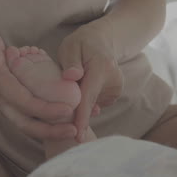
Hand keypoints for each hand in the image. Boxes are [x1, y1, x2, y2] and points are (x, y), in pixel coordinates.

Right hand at [0, 28, 76, 139]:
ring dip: (51, 131)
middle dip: (51, 130)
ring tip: (72, 130)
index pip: (25, 103)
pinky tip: (63, 123)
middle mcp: (3, 101)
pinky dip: (46, 124)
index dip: (46, 109)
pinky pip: (29, 119)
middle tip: (74, 129)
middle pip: (27, 124)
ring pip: (29, 126)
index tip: (67, 109)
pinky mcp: (11, 105)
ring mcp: (6, 105)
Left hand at [58, 20, 122, 142]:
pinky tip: (80, 90)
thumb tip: (71, 76)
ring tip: (73, 87)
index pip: (88, 97)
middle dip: (73, 110)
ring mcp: (116, 89)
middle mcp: (113, 81)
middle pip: (89, 104)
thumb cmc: (81, 43)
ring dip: (79, 103)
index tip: (78, 135)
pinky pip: (95, 103)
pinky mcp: (114, 95)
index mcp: (102, 68)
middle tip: (60, 103)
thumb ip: (71, 62)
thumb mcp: (71, 47)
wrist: (101, 41)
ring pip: (92, 105)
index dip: (82, 117)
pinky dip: (85, 101)